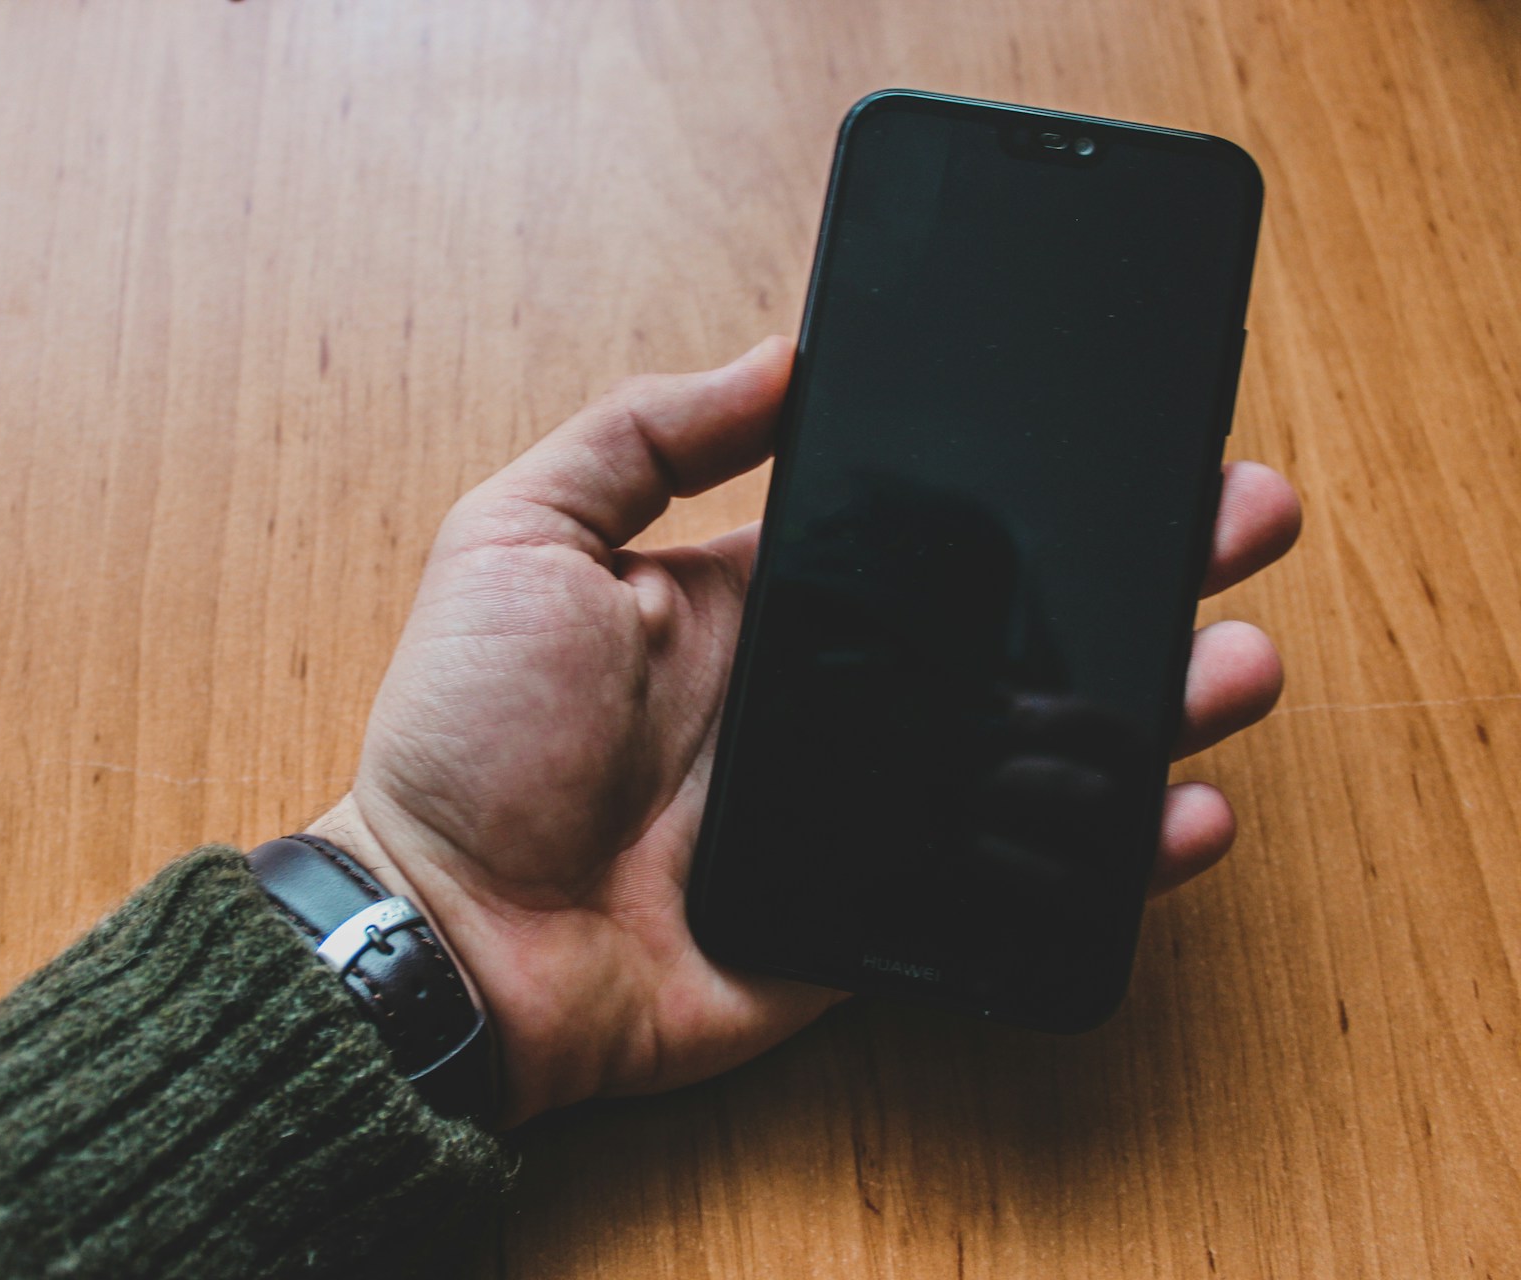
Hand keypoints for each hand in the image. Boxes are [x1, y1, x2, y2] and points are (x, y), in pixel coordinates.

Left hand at [313, 337, 1301, 1125]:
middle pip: (1014, 625)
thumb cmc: (467, 737)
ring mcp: (863, 807)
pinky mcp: (876, 911)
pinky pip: (1013, 880)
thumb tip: (778, 356)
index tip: (1120, 429)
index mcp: (762, 600)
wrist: (451, 936)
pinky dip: (1107, 858)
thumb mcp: (519, 538)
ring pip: (1040, 747)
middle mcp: (831, 696)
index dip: (1026, 483)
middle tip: (1231, 519)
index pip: (931, 528)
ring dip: (1150, 702)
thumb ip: (642, 436)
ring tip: (1232, 658)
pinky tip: (1181, 815)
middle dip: (1130, 570)